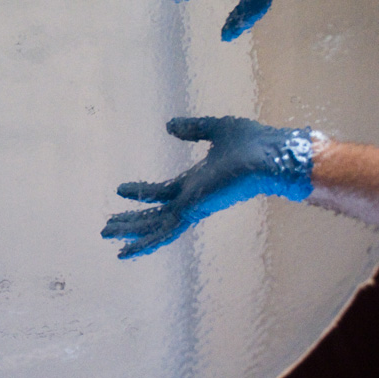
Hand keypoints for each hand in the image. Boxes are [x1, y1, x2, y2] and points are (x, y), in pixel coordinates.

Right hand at [102, 116, 313, 258]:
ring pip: (154, 226)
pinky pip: (165, 233)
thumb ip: (193, 128)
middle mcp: (192, 198)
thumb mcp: (216, 129)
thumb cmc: (253, 143)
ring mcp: (192, 208)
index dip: (140, 193)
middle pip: (153, 215)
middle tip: (106, 227)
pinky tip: (126, 251)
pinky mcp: (194, 212)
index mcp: (196, 182)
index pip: (162, 192)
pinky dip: (145, 244)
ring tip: (105, 235)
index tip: (119, 190)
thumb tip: (169, 126)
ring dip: (130, 232)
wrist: (272, 156)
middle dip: (130, 221)